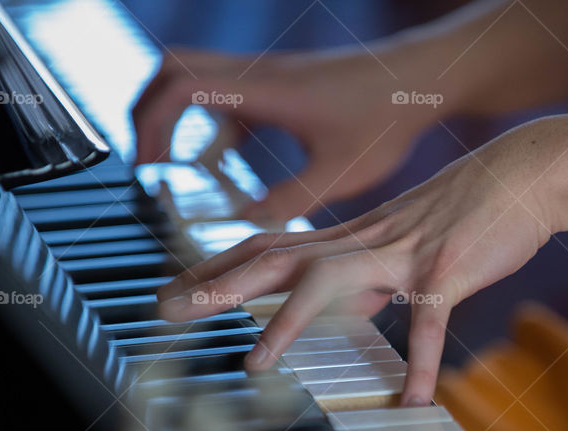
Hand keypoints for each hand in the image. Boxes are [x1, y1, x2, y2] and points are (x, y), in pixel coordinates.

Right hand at [132, 48, 439, 222]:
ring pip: (196, 76)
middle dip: (147, 111)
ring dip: (175, 115)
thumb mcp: (338, 173)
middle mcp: (259, 73)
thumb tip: (244, 225)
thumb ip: (288, 200)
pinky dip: (210, 124)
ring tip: (172, 164)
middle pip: (172, 68)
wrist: (420, 79)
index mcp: (265, 90)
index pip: (181, 87)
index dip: (152, 124)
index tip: (150, 167)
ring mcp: (268, 74)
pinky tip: (222, 163)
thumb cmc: (386, 119)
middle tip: (146, 159)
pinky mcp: (281, 82)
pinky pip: (226, 94)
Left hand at [156, 121, 562, 404]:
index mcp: (351, 237)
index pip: (269, 246)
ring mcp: (404, 256)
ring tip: (253, 364)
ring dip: (286, 320)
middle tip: (165, 309)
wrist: (521, 175)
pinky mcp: (448, 272)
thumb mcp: (401, 239)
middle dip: (217, 285)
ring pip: (331, 281)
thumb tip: (346, 302)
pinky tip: (415, 403)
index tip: (175, 285)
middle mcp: (364, 242)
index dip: (217, 265)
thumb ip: (368, 271)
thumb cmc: (463, 208)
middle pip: (275, 258)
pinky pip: (428, 324)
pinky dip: (421, 366)